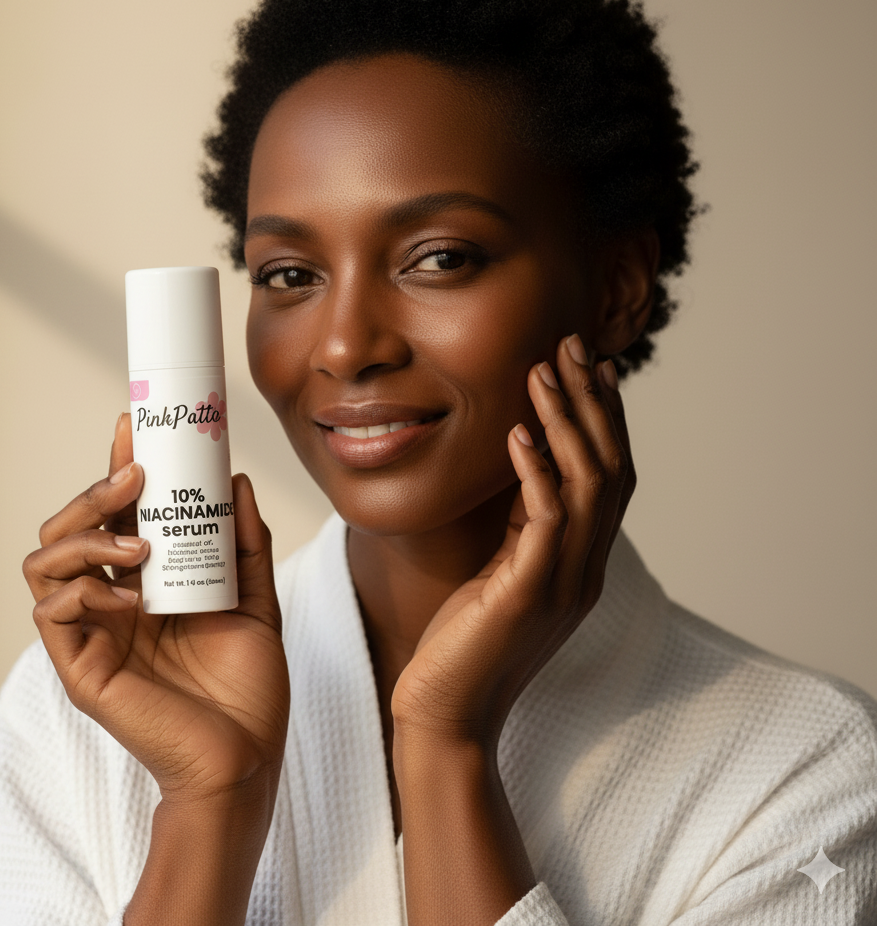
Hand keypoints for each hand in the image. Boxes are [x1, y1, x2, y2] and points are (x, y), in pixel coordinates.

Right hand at [22, 414, 289, 808]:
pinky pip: (52, 611)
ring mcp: (92, 633)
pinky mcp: (82, 667)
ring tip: (137, 543)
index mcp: (148, 584)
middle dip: (96, 490)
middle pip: (71, 527)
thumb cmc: (248, 687)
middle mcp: (112, 601)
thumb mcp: (256, 601)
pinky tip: (128, 594)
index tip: (133, 428)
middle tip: (137, 474)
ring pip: (45, 561)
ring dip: (86, 536)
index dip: (118, 469)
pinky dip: (83, 588)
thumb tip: (237, 481)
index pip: (119, 515)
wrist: (247, 756)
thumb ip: (246, 544)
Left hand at [391, 333, 633, 751]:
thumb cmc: (465, 641)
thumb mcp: (500, 570)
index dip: (604, 418)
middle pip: (610, 468)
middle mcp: (585, 569)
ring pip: (587, 486)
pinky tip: (519, 435)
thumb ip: (522, 525)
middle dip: (593, 403)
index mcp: (580, 562)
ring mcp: (563, 583)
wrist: (447, 712)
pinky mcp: (528, 596)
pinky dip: (537, 473)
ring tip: (545, 371)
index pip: (609, 476)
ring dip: (567, 423)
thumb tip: (526, 468)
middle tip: (575, 346)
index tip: (589, 366)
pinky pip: (544, 522)